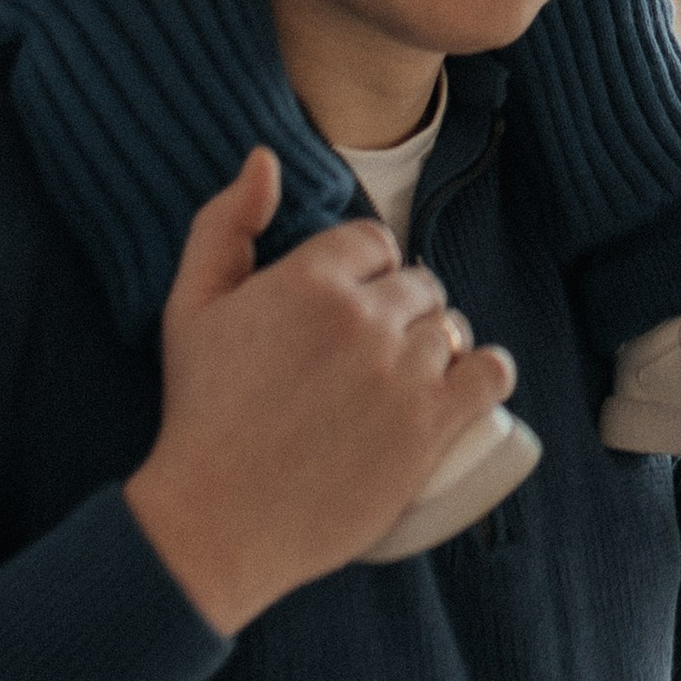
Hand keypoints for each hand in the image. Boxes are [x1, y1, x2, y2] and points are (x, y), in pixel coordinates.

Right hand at [125, 151, 513, 629]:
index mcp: (308, 279)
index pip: (375, 242)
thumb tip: (266, 160)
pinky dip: (484, 374)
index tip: (352, 306)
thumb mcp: (189, 308)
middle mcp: (362, 316)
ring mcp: (402, 371)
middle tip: (374, 353)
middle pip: (418, 285)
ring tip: (408, 378)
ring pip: (452, 328)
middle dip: (402, 310)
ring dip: (438, 345)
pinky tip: (466, 385)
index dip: (367, 270)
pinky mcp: (430, 424)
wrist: (217, 521)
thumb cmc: (200, 415)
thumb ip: (222, 224)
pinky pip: (491, 373)